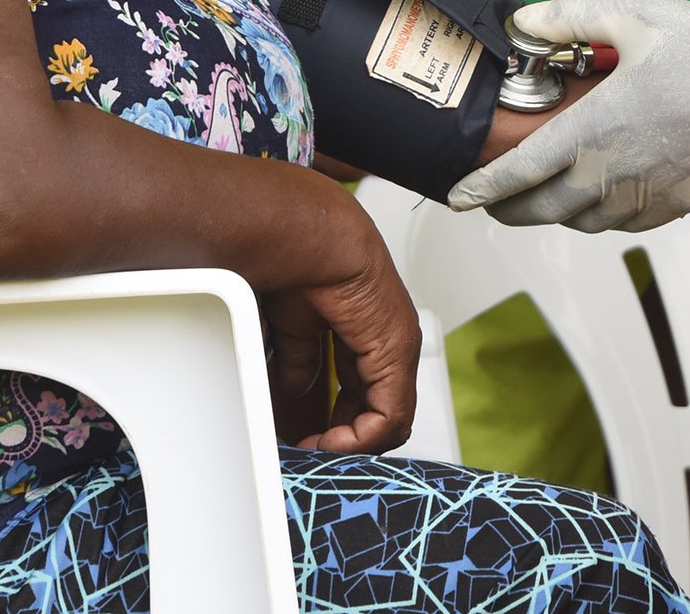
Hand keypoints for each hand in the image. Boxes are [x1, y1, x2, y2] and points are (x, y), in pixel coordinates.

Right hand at [261, 194, 418, 452]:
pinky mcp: (397, 355)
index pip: (361, 395)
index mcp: (364, 333)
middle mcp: (387, 343)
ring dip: (349, 444)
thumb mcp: (296, 328)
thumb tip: (292, 388)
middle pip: (375, 412)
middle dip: (341, 438)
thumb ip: (299, 360)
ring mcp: (397, 350)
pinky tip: (329, 443)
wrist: (310, 237)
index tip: (305, 438)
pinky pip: (388, 417)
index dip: (334, 423)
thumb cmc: (300, 263)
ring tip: (315, 453)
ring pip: (387, 419)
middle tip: (309, 452)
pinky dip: (359, 439)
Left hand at [445, 0, 689, 231]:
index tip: (459, 196)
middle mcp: (616, 171)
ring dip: (553, 215)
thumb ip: (572, 16)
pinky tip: (595, 203)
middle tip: (490, 203)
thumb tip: (525, 22)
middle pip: (543, 209)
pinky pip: (623, 227)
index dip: (484, 187)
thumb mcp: (635, 13)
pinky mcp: (678, 206)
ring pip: (582, 222)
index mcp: (596, 127)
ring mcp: (648, 194)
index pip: (523, 170)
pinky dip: (598, 219)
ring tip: (540, 200)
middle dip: (508, 209)